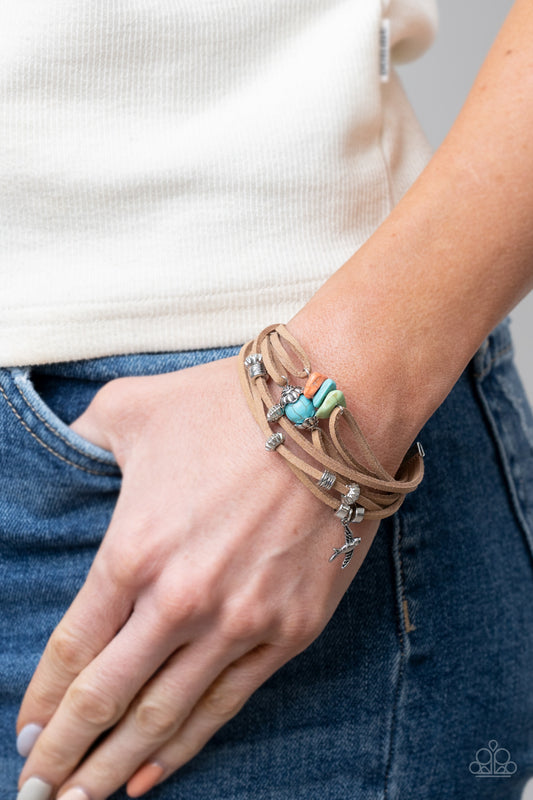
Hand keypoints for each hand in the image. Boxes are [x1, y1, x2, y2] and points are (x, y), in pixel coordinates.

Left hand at [16, 354, 381, 799]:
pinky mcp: (291, 629)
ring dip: (117, 764)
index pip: (72, 650)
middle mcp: (181, 599)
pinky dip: (187, 745)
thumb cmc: (229, 405)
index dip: (44, 702)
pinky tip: (155, 774)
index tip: (25, 736)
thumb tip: (71, 446)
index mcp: (134, 550)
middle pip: (109, 699)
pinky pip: (228, 702)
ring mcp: (241, 621)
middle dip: (67, 755)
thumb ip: (86, 435)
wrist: (332, 408)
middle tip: (36, 794)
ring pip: (165, 716)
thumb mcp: (133, 408)